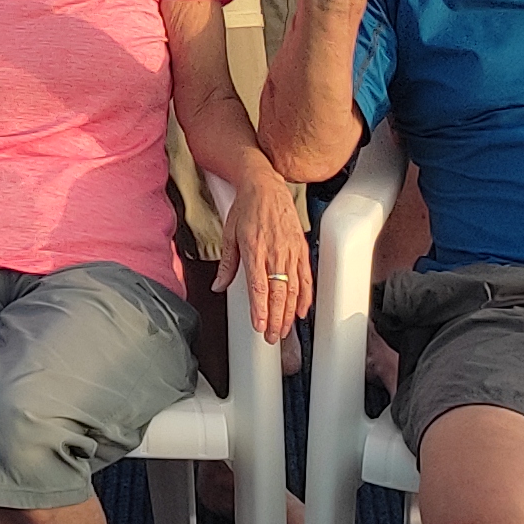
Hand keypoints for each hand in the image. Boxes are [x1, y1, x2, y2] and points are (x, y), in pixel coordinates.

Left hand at [221, 172, 311, 347]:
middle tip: (271, 337)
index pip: (258, 287)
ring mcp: (290, 252)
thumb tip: (218, 286)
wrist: (266, 186)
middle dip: (275, 318)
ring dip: (289, 312)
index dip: (260, 310)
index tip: (259, 326)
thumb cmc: (245, 209)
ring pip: (293, 288)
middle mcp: (274, 253)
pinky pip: (306, 277)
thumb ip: (226, 265)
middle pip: (278, 293)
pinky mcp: (301, 249)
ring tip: (284, 330)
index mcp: (254, 250)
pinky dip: (305, 296)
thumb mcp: (229, 235)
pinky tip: (302, 311)